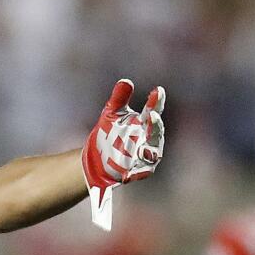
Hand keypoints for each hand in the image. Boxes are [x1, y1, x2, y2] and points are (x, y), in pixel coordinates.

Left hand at [82, 79, 165, 230]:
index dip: (157, 101)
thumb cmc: (109, 133)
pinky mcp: (139, 172)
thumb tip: (125, 81)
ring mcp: (146, 156)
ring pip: (152, 153)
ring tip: (143, 147)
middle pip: (156, 132)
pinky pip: (140, 172)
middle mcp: (150, 139)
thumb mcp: (111, 115)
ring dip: (149, 149)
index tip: (158, 91)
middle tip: (152, 116)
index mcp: (145, 122)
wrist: (96, 159)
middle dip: (155, 125)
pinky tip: (127, 173)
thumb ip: (119, 98)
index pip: (153, 109)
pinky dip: (136, 173)